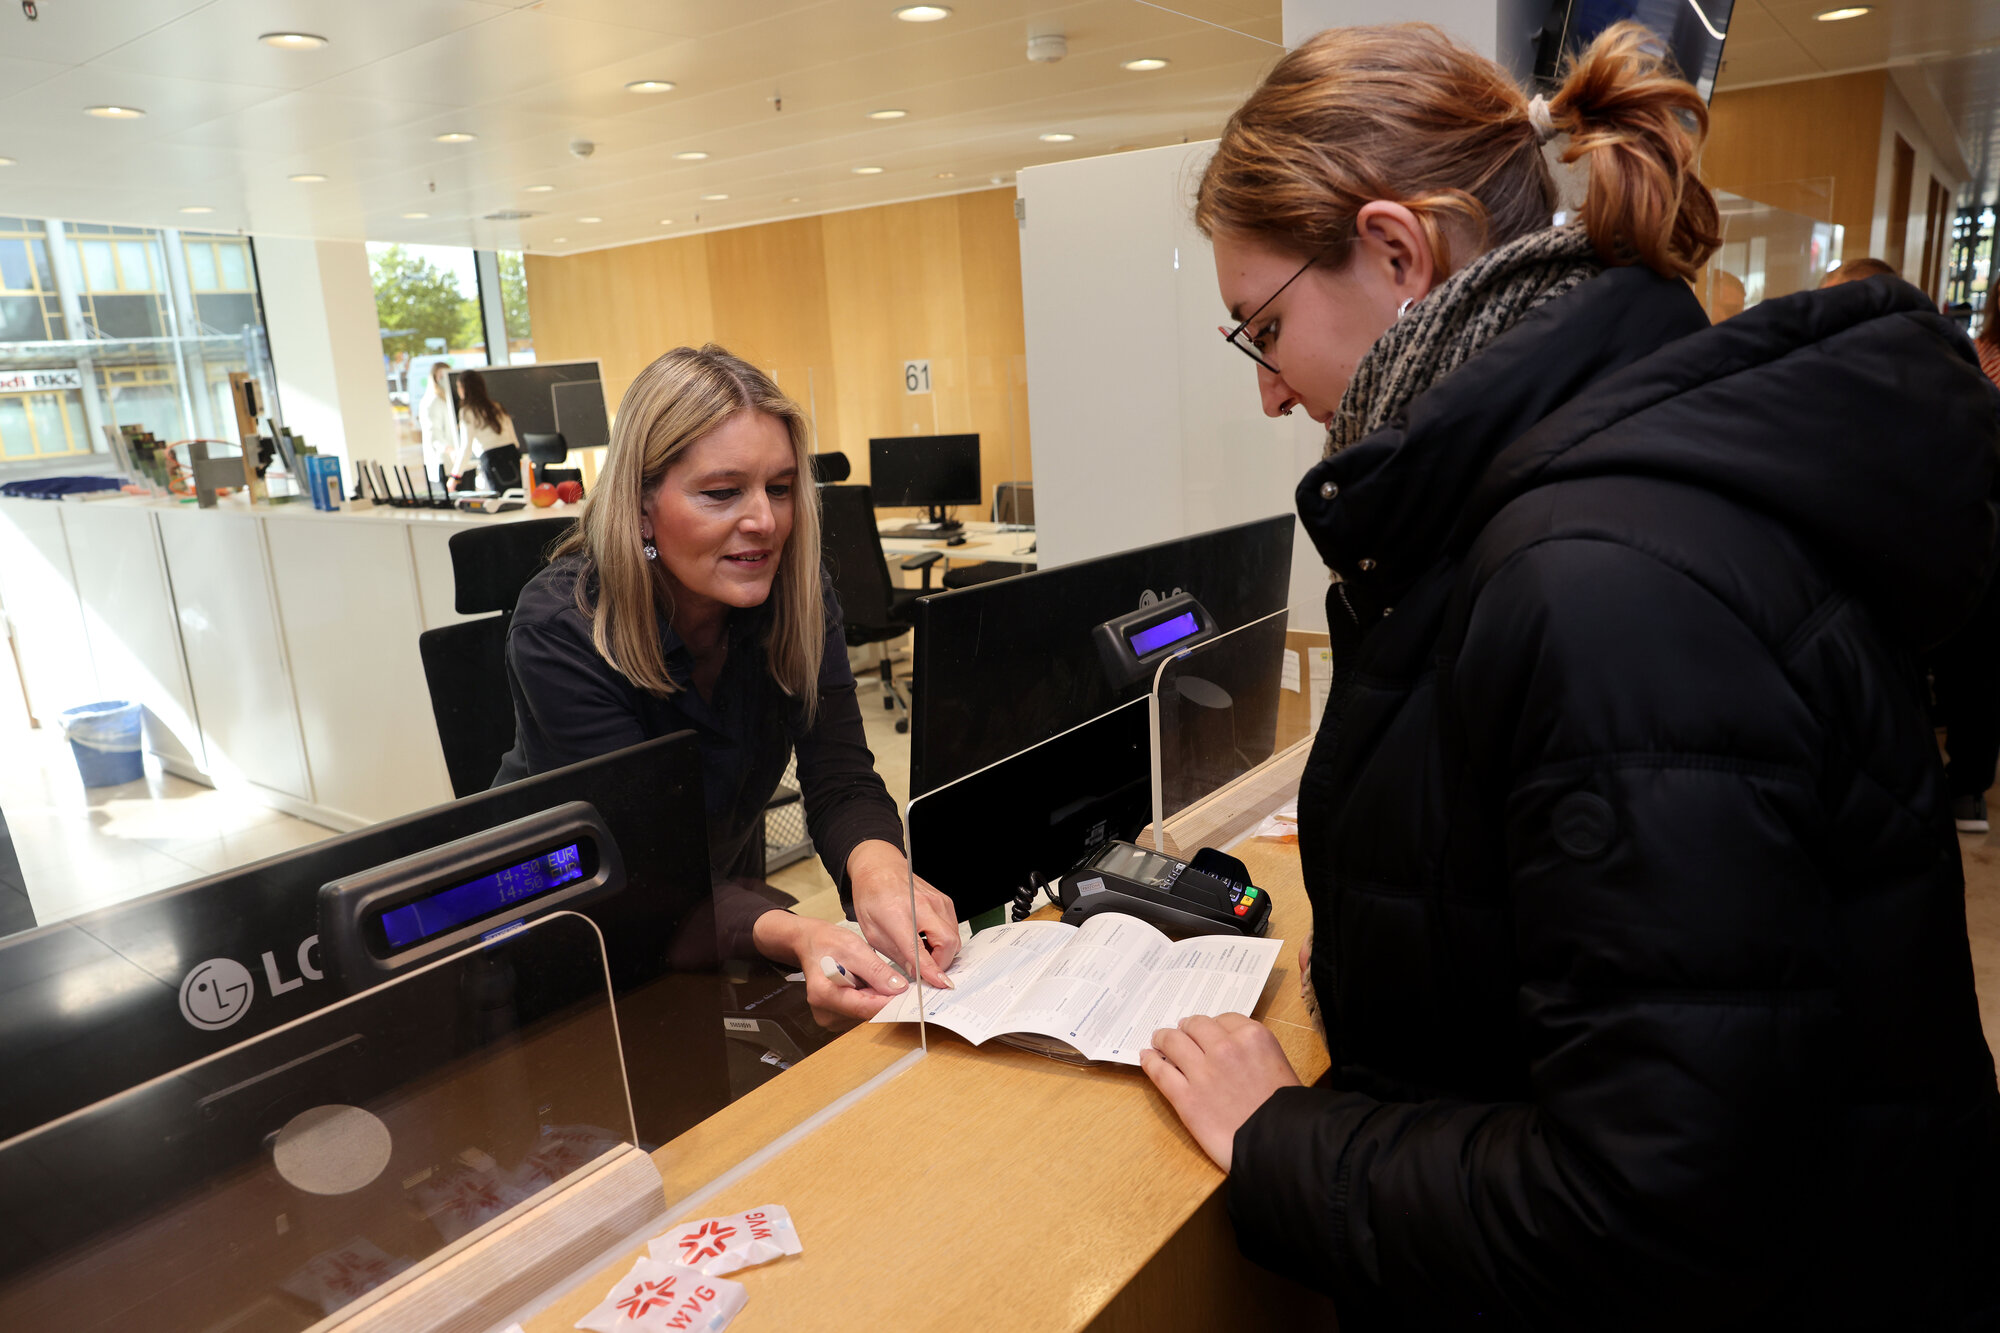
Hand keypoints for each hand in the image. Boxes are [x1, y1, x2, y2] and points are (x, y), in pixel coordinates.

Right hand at [751, 910, 910, 1027]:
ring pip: (865, 1013)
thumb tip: (898, 988)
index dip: (890, 1002)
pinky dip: (868, 999)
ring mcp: (829, 1018)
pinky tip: (864, 984)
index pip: (865, 1007)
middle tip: (899, 982)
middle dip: (884, 998)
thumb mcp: (855, 949)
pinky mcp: (835, 1018)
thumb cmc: (828, 943)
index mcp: (824, 994)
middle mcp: (824, 1012)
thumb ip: (876, 971)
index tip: (910, 997)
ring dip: (875, 997)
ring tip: (870, 976)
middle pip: (866, 1012)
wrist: (811, 944)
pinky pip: (860, 1012)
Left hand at [847, 839, 959, 988]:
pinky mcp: (945, 901)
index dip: (930, 969)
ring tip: (923, 952)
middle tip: (925, 970)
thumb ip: (896, 954)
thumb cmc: (872, 896)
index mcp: (897, 914)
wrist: (880, 868)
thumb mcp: (873, 932)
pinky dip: (944, 939)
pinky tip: (927, 938)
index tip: (940, 983)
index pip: (918, 948)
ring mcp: (937, 901)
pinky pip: (953, 927)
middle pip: (947, 942)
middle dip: (941, 963)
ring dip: (942, 952)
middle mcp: (922, 905)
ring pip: (954, 937)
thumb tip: (916, 974)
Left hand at [1140, 1013, 1300, 1171]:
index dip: (1213, 1026)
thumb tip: (1230, 1052)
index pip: (1223, 1019)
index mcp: (1253, 1036)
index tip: (1206, 1031)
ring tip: (1158, 1041)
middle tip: (1180, 1032)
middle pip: (1195, 1025)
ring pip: (1172, 1042)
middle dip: (1186, 1028)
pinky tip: (1147, 1057)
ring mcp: (1203, 1072)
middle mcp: (1225, 1048)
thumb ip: (1253, 1052)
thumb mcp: (1279, 1066)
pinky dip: (1150, 1061)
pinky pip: (1160, 1071)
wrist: (1281, 1146)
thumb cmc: (1286, 1112)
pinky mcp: (1186, 1097)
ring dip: (1163, 1038)